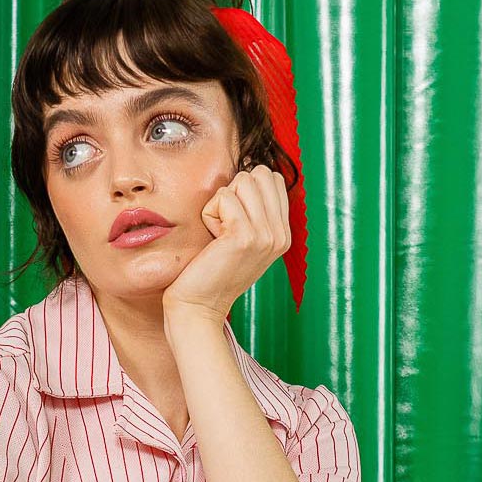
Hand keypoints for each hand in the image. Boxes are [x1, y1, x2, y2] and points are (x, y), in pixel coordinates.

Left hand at [160, 162, 292, 324]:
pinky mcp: (245, 236)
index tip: (234, 224)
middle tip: (224, 228)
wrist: (198, 308)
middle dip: (234, 192)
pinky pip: (223, 197)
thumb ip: (255, 211)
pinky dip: (210, 214)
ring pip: (242, 181)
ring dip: (221, 203)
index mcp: (283, 234)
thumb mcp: (243, 240)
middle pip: (258, 174)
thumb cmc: (211, 272)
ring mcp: (266, 236)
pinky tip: (212, 240)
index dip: (245, 191)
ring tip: (218, 235)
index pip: (272, 178)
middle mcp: (280, 235)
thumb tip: (248, 173)